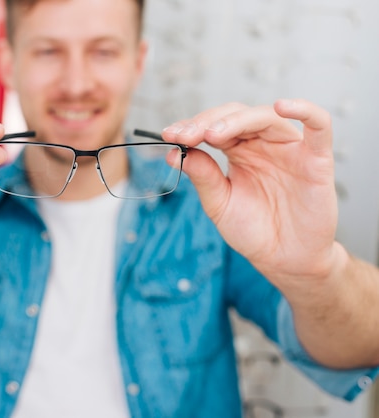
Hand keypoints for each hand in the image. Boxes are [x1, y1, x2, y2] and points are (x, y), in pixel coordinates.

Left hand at [162, 99, 337, 284]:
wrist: (284, 260)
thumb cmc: (253, 231)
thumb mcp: (219, 204)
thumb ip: (202, 177)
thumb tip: (172, 153)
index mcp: (238, 151)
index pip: (214, 126)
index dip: (191, 126)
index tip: (168, 135)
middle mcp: (263, 144)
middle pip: (236, 115)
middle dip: (207, 122)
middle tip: (185, 135)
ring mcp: (290, 149)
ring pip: (266, 117)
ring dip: (236, 120)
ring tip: (212, 134)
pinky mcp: (317, 159)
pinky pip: (319, 125)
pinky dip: (304, 109)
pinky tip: (282, 106)